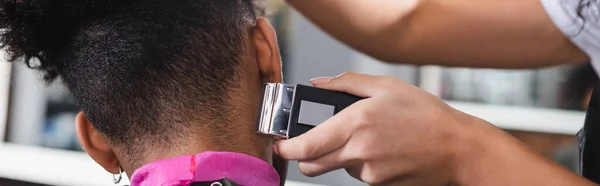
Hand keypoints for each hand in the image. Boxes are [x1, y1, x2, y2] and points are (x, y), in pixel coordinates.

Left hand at [273, 72, 484, 184]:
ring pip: (338, 168)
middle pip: (312, 166)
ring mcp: (369, 173)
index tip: (281, 145)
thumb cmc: (425, 114)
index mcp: (356, 123)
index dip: (287, 148)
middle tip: (312, 143)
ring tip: (370, 138)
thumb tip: (318, 84)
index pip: (306, 145)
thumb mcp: (387, 86)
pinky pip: (360, 174)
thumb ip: (346, 83)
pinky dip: (363, 163)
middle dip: (305, 157)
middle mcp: (359, 152)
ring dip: (342, 156)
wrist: (457, 148)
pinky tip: (383, 150)